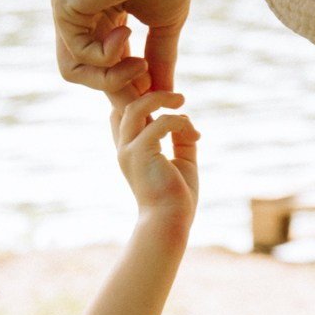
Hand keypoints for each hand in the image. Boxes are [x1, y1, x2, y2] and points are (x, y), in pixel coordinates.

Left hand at [51, 0, 210, 97]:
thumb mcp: (165, 25)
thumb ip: (160, 58)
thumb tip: (166, 93)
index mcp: (102, 16)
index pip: (105, 67)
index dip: (130, 88)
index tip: (161, 97)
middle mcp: (79, 14)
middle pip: (85, 75)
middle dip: (118, 91)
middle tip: (149, 95)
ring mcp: (67, 10)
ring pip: (74, 72)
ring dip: (111, 80)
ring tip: (140, 64)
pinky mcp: (62, 6)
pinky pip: (77, 55)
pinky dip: (105, 56)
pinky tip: (126, 31)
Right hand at [111, 89, 199, 235]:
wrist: (170, 222)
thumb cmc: (176, 198)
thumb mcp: (182, 161)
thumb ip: (181, 138)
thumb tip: (185, 118)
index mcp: (131, 150)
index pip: (122, 113)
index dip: (137, 97)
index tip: (164, 98)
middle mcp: (125, 147)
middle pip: (125, 103)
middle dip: (150, 92)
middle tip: (179, 97)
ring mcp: (129, 150)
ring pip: (138, 106)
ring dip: (162, 98)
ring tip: (182, 101)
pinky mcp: (140, 153)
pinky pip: (160, 122)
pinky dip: (179, 122)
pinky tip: (193, 135)